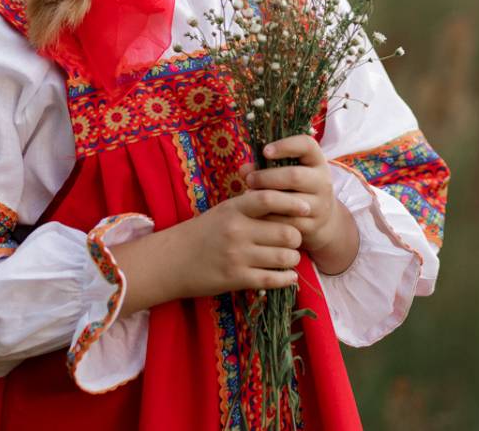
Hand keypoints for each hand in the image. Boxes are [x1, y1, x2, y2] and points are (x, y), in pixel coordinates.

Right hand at [160, 188, 308, 300]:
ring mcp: (237, 256)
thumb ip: (251, 206)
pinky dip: (286, 278)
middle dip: (297, 237)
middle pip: (286, 232)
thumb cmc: (203, 232)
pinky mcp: (236, 279)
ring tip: (290, 257)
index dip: (292, 203)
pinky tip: (288, 276)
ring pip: (284, 257)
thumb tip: (285, 199)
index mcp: (234, 209)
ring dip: (293, 258)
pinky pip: (272, 279)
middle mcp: (237, 231)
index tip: (306, 207)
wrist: (171, 261)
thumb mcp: (224, 211)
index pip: (269, 199)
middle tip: (294, 240)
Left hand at [243, 134, 359, 275]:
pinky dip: (269, 217)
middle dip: (267, 177)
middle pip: (294, 176)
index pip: (307, 145)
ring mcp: (320, 205)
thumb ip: (265, 166)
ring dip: (266, 198)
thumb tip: (243, 169)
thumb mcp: (287, 171)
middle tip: (249, 179)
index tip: (265, 151)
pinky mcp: (312, 225)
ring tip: (248, 195)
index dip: (286, 145)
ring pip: (291, 202)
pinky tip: (256, 213)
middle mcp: (323, 181)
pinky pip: (287, 222)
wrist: (320, 218)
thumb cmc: (295, 187)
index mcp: (317, 161)